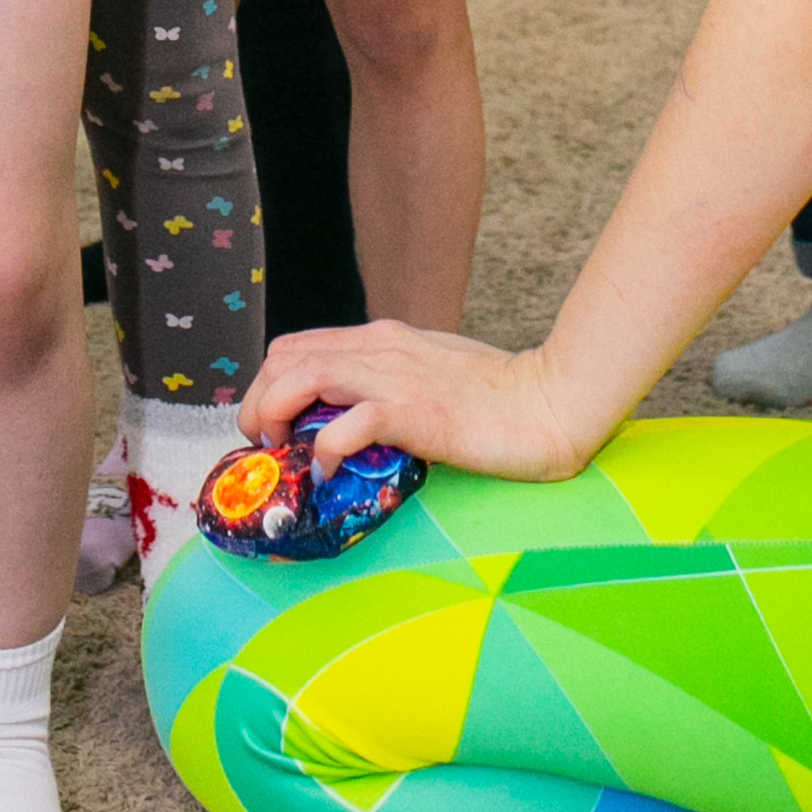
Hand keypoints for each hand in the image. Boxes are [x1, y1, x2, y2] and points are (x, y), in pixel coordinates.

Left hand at [240, 320, 588, 483]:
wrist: (551, 402)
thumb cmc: (498, 396)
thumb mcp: (429, 374)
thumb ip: (388, 381)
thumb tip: (350, 413)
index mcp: (380, 339)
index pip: (294, 347)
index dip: (267, 388)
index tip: (273, 430)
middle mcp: (378, 348)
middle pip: (282, 359)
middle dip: (259, 404)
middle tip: (271, 449)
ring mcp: (394, 378)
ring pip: (299, 378)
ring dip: (277, 419)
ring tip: (289, 457)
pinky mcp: (415, 413)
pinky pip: (348, 423)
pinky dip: (326, 448)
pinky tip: (332, 472)